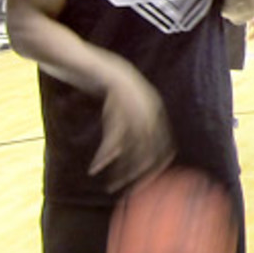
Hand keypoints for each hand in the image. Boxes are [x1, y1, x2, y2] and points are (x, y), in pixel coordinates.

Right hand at [90, 61, 173, 193]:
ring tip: (113, 186)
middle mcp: (148, 108)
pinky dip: (106, 154)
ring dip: (123, 169)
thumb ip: (129, 126)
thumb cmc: (104, 87)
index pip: (165, 143)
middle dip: (142, 172)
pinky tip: (96, 168)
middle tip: (131, 190)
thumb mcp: (121, 106)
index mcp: (154, 109)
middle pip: (152, 148)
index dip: (159, 164)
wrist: (89, 62)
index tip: (149, 182)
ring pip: (133, 146)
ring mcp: (133, 105)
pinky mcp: (114, 104)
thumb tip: (127, 153)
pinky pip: (113, 136)